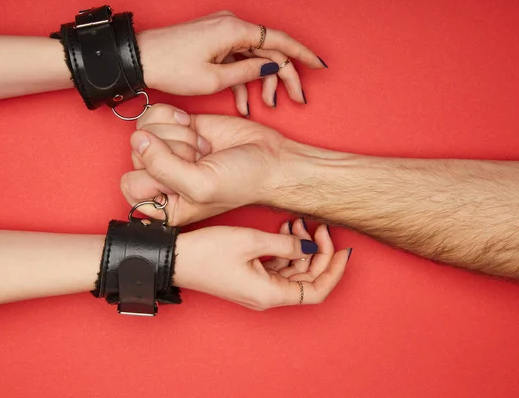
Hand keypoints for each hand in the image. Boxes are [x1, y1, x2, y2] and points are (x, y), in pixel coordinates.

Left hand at [121, 104, 291, 224]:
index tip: (185, 178)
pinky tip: (192, 127)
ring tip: (202, 148)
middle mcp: (161, 178)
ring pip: (144, 130)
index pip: (131, 184)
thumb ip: (162, 167)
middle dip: (172, 151)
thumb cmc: (242, 182)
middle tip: (200, 160)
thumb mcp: (200, 186)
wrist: (270, 159)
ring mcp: (167, 150)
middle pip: (136, 153)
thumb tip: (138, 138)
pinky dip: (173, 116)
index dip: (156, 175)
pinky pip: (154, 114)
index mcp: (162, 205)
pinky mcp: (177, 127)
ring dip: (177, 134)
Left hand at [136, 11, 326, 115]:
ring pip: (253, 56)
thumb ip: (248, 72)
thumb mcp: (214, 78)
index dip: (303, 54)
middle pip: (269, 50)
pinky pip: (236, 57)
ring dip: (261, 82)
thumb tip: (273, 68)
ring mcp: (221, 31)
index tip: (319, 66)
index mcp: (235, 30)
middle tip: (295, 99)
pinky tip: (244, 103)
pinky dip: (242, 78)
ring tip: (265, 106)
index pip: (279, 40)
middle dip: (283, 77)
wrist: (139, 58)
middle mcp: (231, 25)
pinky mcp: (212, 39)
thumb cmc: (172, 67)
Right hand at [174, 220, 349, 309]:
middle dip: (316, 252)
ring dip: (299, 248)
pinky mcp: (248, 277)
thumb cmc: (207, 252)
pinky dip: (283, 250)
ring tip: (295, 222)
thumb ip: (286, 246)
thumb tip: (310, 249)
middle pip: (306, 279)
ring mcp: (257, 287)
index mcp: (270, 293)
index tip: (342, 249)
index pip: (317, 290)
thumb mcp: (251, 241)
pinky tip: (282, 230)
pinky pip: (276, 266)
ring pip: (292, 271)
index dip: (333, 271)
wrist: (175, 258)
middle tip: (317, 226)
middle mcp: (266, 295)